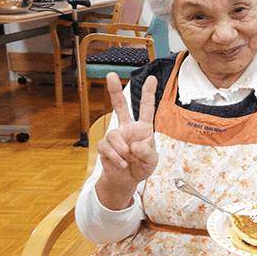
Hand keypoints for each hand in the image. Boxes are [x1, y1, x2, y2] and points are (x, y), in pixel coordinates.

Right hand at [95, 72, 157, 209]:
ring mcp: (115, 137)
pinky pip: (106, 147)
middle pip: (120, 106)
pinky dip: (115, 157)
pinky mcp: (104, 146)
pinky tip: (122, 163)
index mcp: (143, 129)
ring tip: (128, 159)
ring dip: (122, 150)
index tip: (151, 79)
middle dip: (114, 90)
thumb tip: (135, 145)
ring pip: (113, 134)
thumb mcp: (152, 161)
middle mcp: (128, 129)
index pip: (146, 109)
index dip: (148, 94)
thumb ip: (147, 152)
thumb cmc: (142, 166)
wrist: (128, 180)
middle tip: (111, 75)